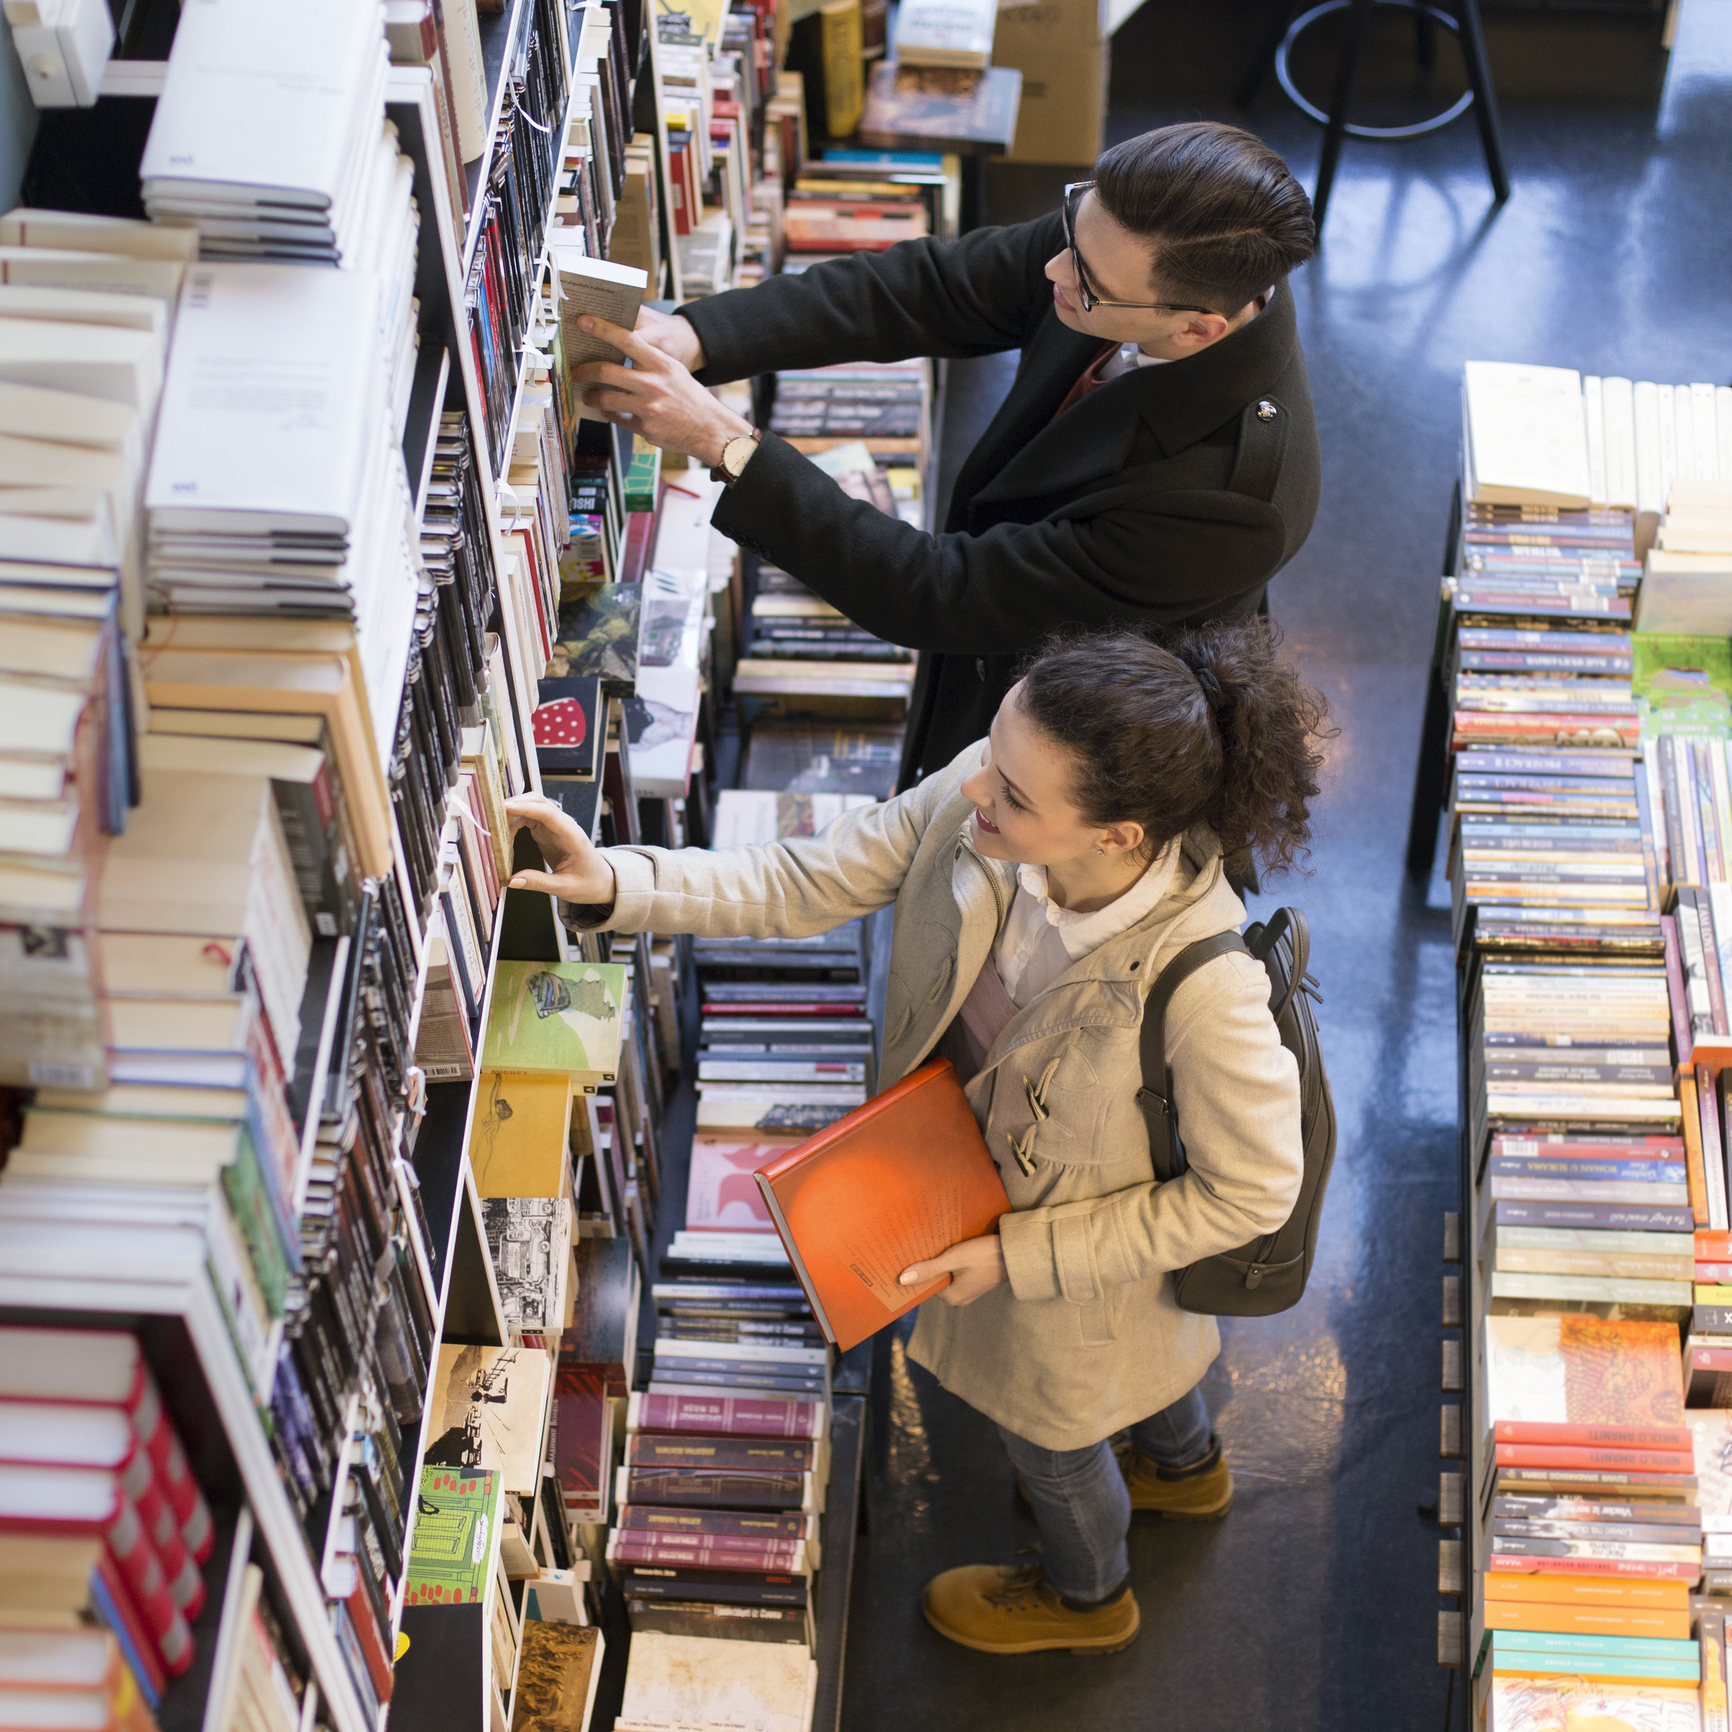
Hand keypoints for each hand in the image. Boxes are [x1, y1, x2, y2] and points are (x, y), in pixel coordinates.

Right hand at [504, 794, 616, 904]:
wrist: (602, 881)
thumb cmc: (589, 883)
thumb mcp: (565, 887)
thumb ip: (539, 882)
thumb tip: (513, 881)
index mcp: (572, 836)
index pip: (548, 813)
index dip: (527, 807)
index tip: (506, 807)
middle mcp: (563, 826)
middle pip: (538, 802)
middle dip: (515, 803)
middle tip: (492, 815)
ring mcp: (555, 826)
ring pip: (532, 807)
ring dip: (513, 812)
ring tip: (495, 827)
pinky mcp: (548, 831)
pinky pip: (529, 819)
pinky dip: (515, 822)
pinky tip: (506, 835)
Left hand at [570, 314, 749, 465]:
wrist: (711, 429)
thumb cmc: (690, 398)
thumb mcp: (674, 371)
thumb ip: (649, 362)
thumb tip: (619, 353)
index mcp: (661, 364)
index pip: (626, 339)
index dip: (602, 328)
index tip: (583, 321)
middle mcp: (653, 384)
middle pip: (606, 371)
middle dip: (583, 370)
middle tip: (574, 371)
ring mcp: (648, 407)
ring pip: (606, 398)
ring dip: (592, 396)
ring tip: (588, 395)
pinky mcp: (645, 427)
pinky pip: (617, 419)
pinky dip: (609, 414)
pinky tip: (608, 411)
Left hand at [899, 1233, 1008, 1307]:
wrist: (1016, 1252)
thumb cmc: (985, 1255)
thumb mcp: (954, 1259)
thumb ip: (928, 1269)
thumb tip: (902, 1280)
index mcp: (952, 1298)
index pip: (925, 1284)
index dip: (917, 1269)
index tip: (909, 1255)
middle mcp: (960, 1298)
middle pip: (936, 1280)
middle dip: (929, 1265)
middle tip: (921, 1246)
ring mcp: (969, 1290)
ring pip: (946, 1275)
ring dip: (941, 1261)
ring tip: (935, 1244)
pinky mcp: (975, 1281)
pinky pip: (957, 1273)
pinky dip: (951, 1262)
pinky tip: (950, 1248)